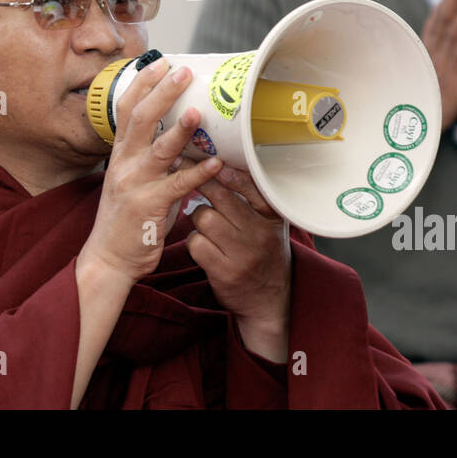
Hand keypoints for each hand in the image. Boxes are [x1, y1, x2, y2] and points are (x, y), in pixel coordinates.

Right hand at [80, 58, 224, 283]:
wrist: (110, 258)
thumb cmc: (128, 218)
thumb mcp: (133, 180)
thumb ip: (153, 158)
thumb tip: (181, 136)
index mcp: (119, 154)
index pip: (125, 109)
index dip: (142, 84)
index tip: (159, 63)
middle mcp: (123, 163)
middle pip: (140, 118)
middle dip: (162, 92)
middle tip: (183, 72)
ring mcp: (134, 184)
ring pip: (157, 149)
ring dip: (179, 129)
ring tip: (199, 112)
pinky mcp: (148, 206)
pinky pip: (177, 185)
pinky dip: (198, 173)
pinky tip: (216, 164)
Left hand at [185, 166, 290, 357]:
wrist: (269, 299)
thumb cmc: (264, 251)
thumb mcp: (270, 223)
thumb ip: (254, 197)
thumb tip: (224, 165)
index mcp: (272, 216)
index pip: (249, 185)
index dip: (225, 170)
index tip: (209, 157)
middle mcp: (259, 233)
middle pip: (221, 197)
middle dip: (200, 182)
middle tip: (184, 171)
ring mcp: (242, 254)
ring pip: (203, 218)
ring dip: (197, 218)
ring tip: (205, 224)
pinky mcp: (224, 272)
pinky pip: (196, 243)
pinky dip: (193, 241)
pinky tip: (202, 245)